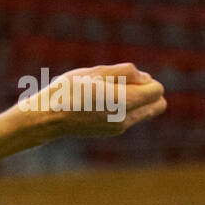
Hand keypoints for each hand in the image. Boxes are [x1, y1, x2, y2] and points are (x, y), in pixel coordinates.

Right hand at [16, 64, 166, 138]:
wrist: (46, 118)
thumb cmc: (68, 91)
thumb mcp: (96, 72)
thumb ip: (126, 72)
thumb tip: (145, 78)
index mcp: (126, 102)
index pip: (157, 90)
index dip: (145, 79)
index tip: (123, 78)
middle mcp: (126, 118)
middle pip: (158, 105)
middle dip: (147, 92)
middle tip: (121, 86)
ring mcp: (118, 128)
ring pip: (144, 112)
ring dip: (134, 101)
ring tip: (106, 94)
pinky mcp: (110, 132)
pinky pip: (129, 118)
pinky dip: (122, 109)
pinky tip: (98, 104)